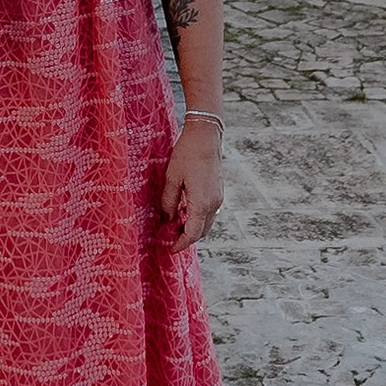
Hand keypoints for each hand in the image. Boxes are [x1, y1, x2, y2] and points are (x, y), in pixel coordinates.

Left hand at [157, 116, 222, 243]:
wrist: (206, 136)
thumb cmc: (187, 154)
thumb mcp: (172, 178)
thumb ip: (169, 201)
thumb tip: (167, 219)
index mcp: (202, 203)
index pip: (193, 233)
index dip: (181, 243)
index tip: (171, 249)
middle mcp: (213, 203)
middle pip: (202, 231)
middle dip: (187, 238)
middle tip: (170, 238)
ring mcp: (218, 197)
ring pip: (206, 222)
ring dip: (193, 227)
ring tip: (175, 225)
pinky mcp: (218, 191)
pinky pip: (209, 212)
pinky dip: (198, 217)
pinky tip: (185, 211)